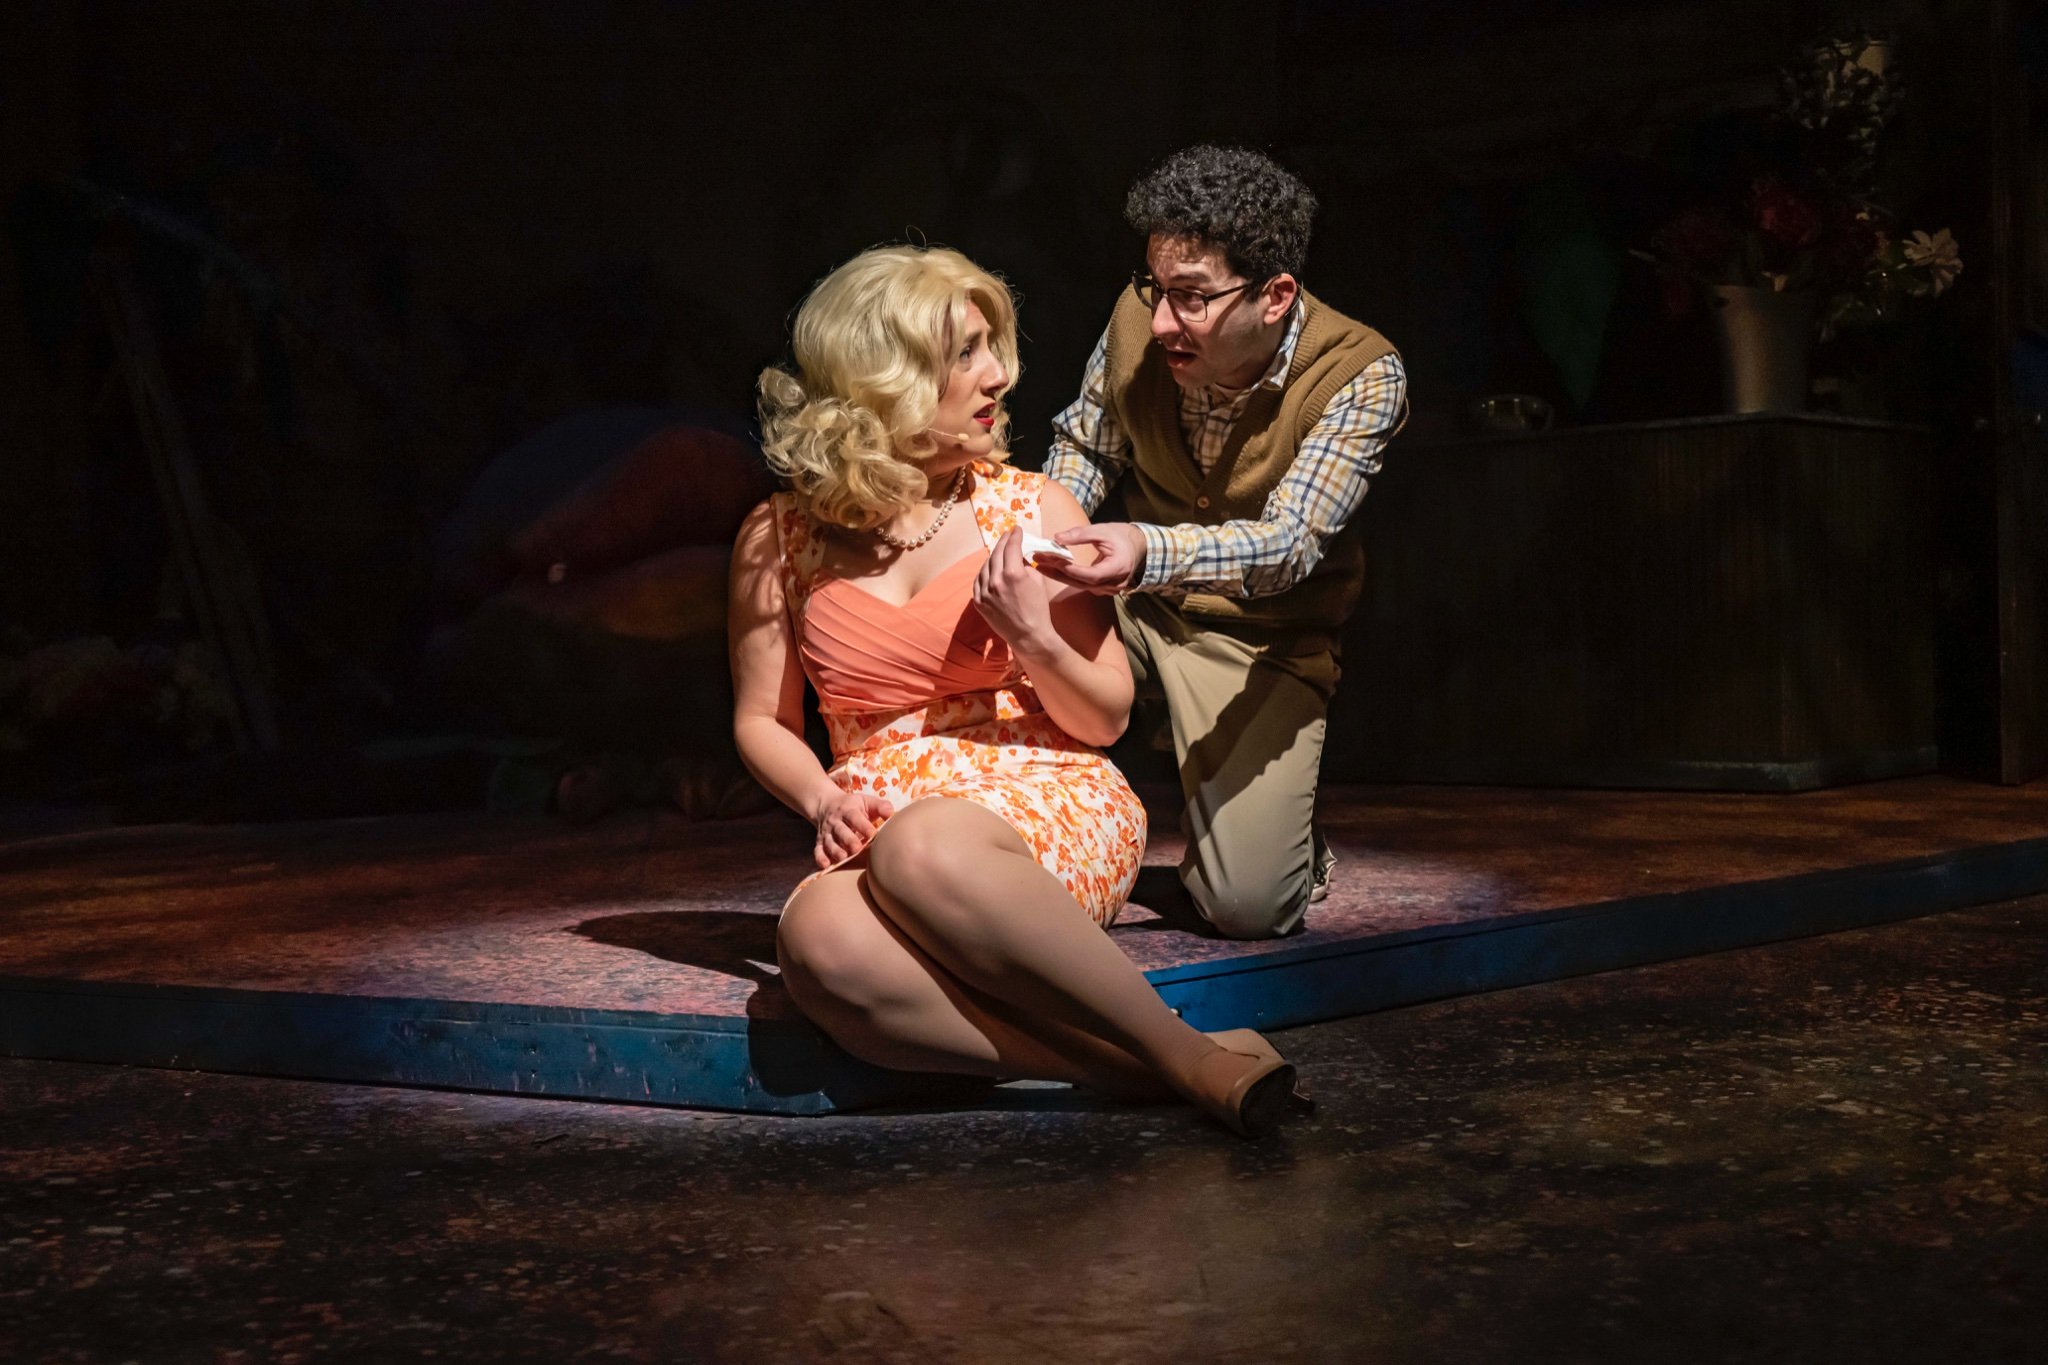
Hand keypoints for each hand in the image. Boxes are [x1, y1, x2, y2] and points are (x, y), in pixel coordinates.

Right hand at [812, 787, 893, 868]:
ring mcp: (827, 832)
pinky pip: (818, 850)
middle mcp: (835, 822)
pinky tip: (826, 865)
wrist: (826, 804)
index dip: (863, 826)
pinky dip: (820, 858)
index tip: (873, 834)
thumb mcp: (866, 801)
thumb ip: (880, 806)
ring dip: (835, 850)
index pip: (855, 817)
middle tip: (857, 848)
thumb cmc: (853, 806)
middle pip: (841, 831)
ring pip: (829, 842)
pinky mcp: (820, 842)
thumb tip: (891, 814)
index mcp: (848, 810)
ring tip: (843, 858)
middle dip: (848, 840)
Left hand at [972, 528, 1058, 651]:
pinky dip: (985, 572)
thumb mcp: (1037, 581)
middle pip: (996, 553)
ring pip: (985, 565)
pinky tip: (990, 568)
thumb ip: (1025, 564)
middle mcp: (996, 581)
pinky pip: (978, 580)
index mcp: (1013, 574)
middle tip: (1008, 535)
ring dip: (993, 556)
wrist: (1028, 635)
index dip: (1014, 535)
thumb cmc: (1038, 608)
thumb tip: (1018, 555)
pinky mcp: (978, 601)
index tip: (1017, 529)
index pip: (1011, 546)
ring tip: (1000, 552)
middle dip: (1003, 542)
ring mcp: (984, 592)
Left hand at [1041, 523, 1144, 593]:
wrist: (1138, 547)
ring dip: (1059, 575)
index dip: (1072, 569)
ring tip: (1040, 565)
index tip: (1053, 560)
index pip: (1091, 574)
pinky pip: (1082, 585)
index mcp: (1117, 568)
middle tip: (1039, 562)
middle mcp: (1113, 584)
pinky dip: (1068, 577)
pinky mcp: (1103, 589)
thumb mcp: (1102, 530)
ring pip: (1080, 585)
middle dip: (1058, 573)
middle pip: (1081, 582)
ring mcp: (1108, 589)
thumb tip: (1057, 538)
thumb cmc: (1122, 537)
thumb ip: (1080, 534)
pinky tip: (1053, 570)